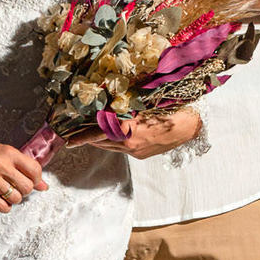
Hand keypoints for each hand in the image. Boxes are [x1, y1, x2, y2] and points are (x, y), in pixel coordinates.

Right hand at [0, 132, 48, 213]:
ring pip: (16, 198)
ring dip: (14, 199)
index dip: (37, 180)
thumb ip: (22, 167)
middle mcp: (1, 165)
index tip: (33, 182)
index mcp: (9, 153)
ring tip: (6, 193)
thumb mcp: (3, 152)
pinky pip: (2, 207)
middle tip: (17, 188)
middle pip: (27, 187)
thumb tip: (43, 186)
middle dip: (25, 191)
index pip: (35, 170)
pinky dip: (4, 207)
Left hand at [71, 107, 201, 159]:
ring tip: (88, 135)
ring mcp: (135, 151)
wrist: (189, 127)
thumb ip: (125, 107)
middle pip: (102, 142)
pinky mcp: (141, 155)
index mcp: (129, 130)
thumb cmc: (169, 110)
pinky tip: (112, 136)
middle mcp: (129, 143)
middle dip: (88, 138)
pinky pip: (122, 149)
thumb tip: (108, 103)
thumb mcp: (145, 104)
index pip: (100, 133)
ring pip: (111, 147)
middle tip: (75, 134)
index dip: (83, 136)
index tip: (70, 140)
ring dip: (100, 141)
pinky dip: (114, 142)